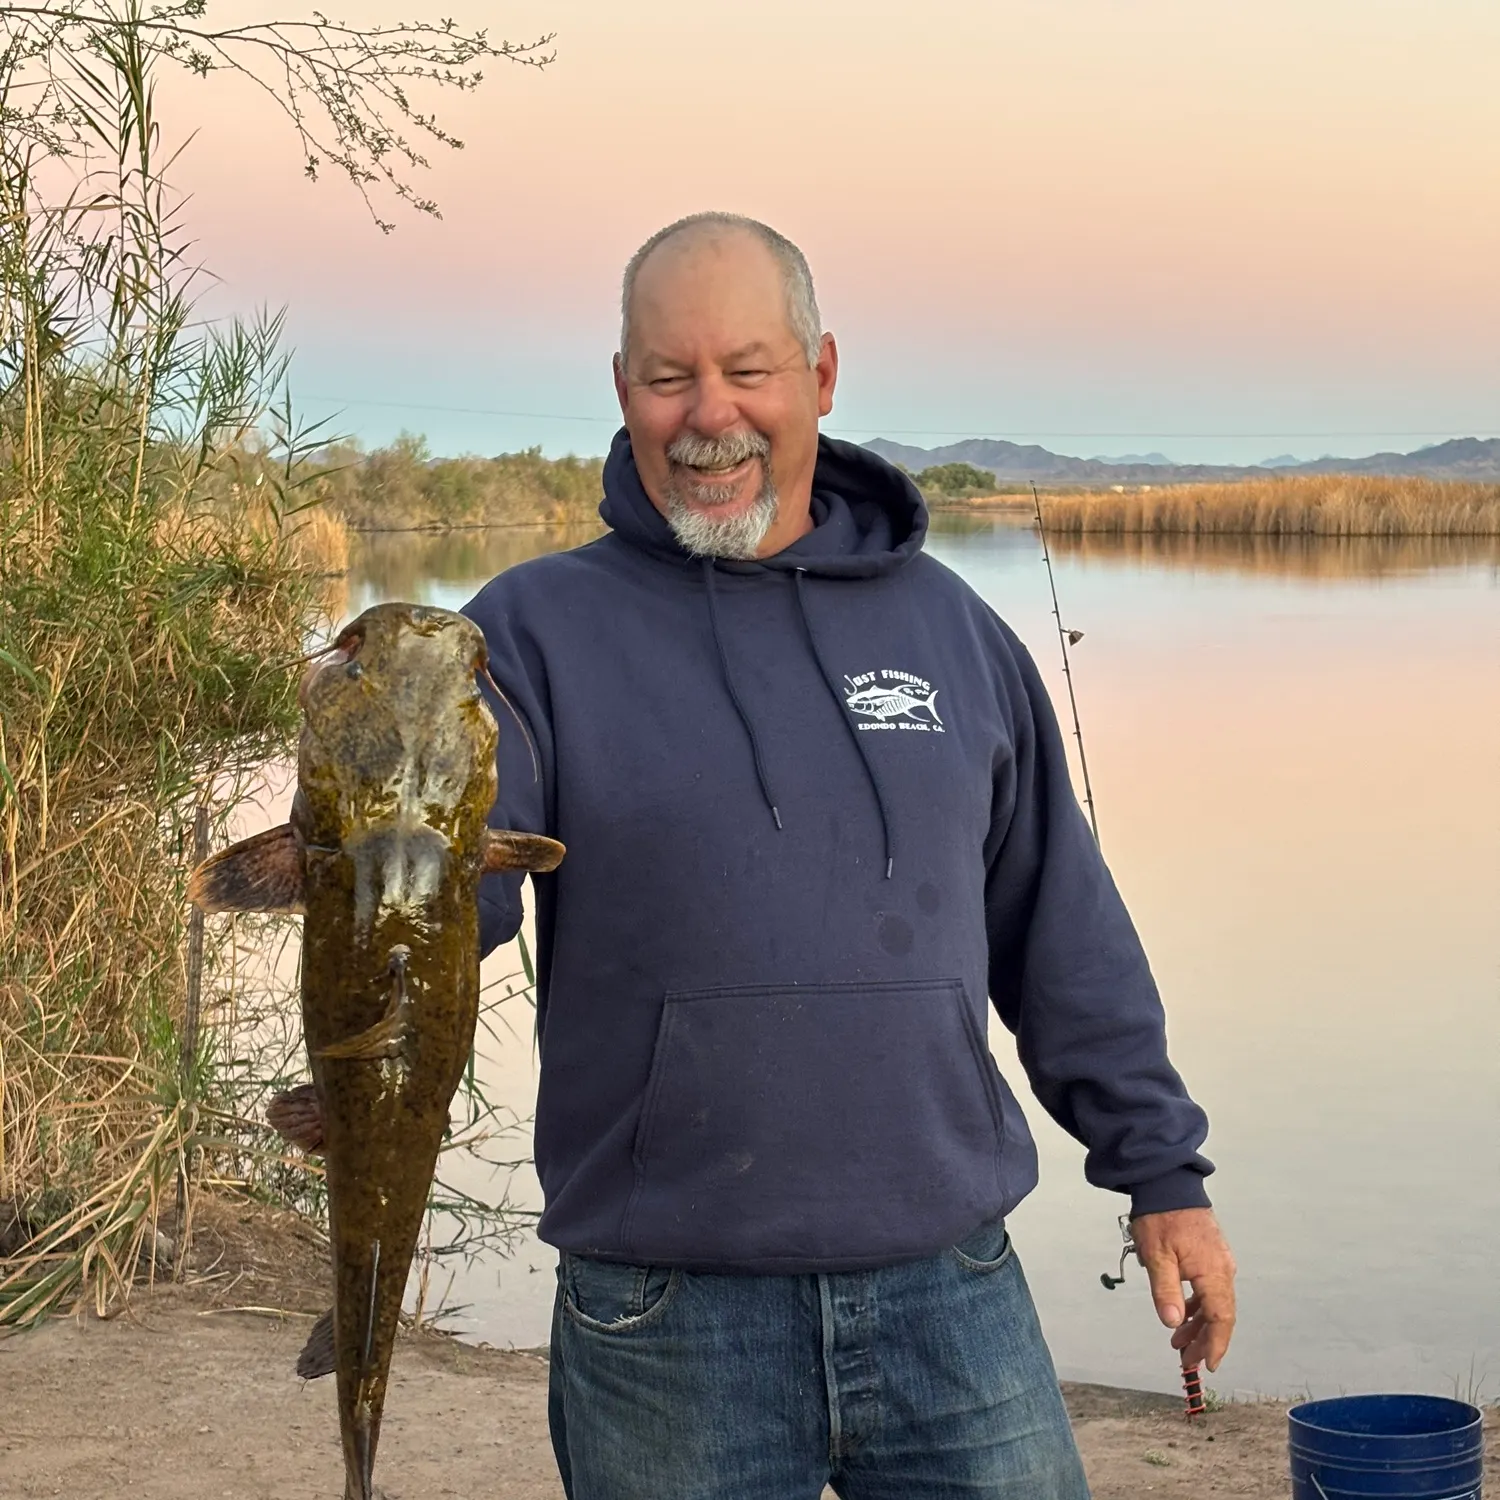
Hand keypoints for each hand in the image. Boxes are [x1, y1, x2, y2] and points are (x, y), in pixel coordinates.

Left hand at [1130, 1207, 1236, 1372]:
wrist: (1168, 1183)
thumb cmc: (1161, 1216)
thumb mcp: (1157, 1255)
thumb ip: (1165, 1291)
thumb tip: (1172, 1322)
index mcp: (1213, 1272)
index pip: (1221, 1319)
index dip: (1215, 1344)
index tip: (1206, 1364)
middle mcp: (1223, 1269)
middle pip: (1220, 1314)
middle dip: (1205, 1339)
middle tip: (1186, 1358)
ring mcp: (1219, 1261)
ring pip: (1214, 1302)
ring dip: (1199, 1324)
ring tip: (1179, 1340)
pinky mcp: (1211, 1254)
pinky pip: (1209, 1288)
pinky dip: (1198, 1305)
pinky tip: (1182, 1312)